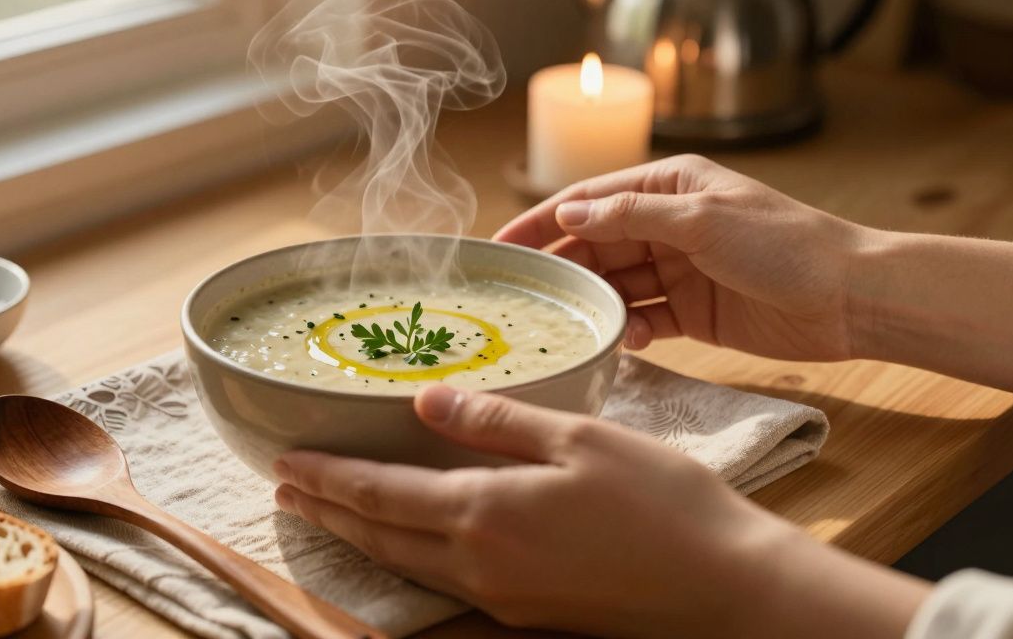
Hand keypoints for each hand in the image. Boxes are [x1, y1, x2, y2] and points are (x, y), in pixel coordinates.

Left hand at [274, 387, 928, 637]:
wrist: (727, 590)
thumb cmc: (664, 504)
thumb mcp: (579, 439)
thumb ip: (496, 421)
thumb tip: (427, 399)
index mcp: (484, 513)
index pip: (379, 494)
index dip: (327, 479)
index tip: (284, 463)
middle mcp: (478, 564)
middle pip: (379, 537)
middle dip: (326, 511)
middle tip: (284, 491)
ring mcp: (501, 596)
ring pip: (405, 565)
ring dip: (359, 537)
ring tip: (325, 515)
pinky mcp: (527, 611)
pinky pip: (441, 582)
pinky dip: (403, 557)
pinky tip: (404, 543)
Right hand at [494, 154, 868, 360]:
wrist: (851, 299)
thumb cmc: (784, 244)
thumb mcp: (702, 219)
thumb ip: (631, 217)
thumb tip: (569, 213)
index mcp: (669, 187)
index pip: (589, 200)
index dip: (543, 220)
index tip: (501, 245)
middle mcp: (668, 224)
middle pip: (595, 243)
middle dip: (560, 267)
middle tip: (519, 295)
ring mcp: (679, 270)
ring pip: (614, 284)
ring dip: (593, 303)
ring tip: (568, 323)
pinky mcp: (692, 312)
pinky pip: (642, 318)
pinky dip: (625, 330)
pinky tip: (618, 341)